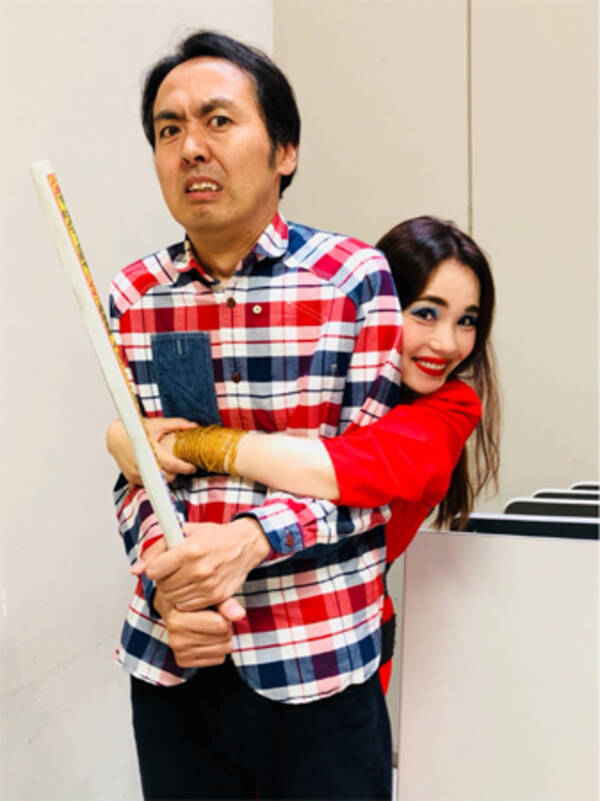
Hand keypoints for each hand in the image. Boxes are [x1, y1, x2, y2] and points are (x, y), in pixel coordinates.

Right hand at [106, 417, 197, 484]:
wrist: (115, 435)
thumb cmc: (136, 429)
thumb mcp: (158, 424)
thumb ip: (177, 424)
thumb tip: (194, 425)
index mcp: (151, 451)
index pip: (173, 465)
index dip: (186, 468)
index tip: (192, 467)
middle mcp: (143, 464)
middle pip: (167, 477)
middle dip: (175, 472)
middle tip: (178, 465)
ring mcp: (136, 473)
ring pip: (157, 482)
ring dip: (164, 476)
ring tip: (165, 466)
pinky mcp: (131, 478)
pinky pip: (147, 484)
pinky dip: (153, 478)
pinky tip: (154, 470)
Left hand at [133, 518, 269, 609]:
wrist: (245, 545)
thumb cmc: (215, 537)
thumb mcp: (184, 532)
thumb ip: (156, 549)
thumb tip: (136, 570)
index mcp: (189, 550)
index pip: (154, 571)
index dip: (156, 568)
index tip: (163, 564)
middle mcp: (198, 569)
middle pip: (163, 587)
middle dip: (166, 579)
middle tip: (177, 570)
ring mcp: (208, 586)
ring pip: (174, 599)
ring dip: (176, 591)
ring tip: (187, 577)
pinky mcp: (217, 597)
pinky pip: (189, 606)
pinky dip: (188, 599)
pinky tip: (195, 586)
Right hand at [154, 590, 243, 666]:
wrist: (175, 610)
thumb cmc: (196, 601)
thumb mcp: (210, 596)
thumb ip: (225, 603)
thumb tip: (239, 614)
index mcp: (177, 619)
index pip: (219, 624)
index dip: (225, 616)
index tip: (216, 610)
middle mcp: (175, 638)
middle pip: (224, 637)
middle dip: (226, 627)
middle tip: (215, 619)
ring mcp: (179, 652)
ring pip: (223, 649)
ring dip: (224, 639)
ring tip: (211, 628)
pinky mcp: (184, 662)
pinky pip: (219, 659)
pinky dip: (218, 650)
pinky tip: (207, 639)